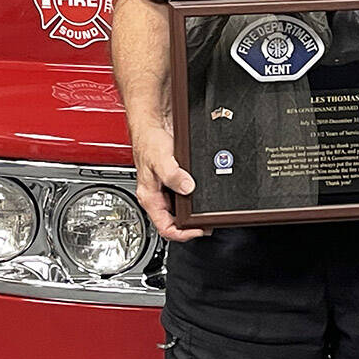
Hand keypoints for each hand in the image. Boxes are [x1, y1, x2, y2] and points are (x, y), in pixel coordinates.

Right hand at [132, 122, 203, 241]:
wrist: (154, 124)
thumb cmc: (149, 141)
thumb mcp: (160, 159)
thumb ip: (173, 175)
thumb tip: (188, 188)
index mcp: (150, 197)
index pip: (165, 227)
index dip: (183, 234)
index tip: (199, 230)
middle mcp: (158, 195)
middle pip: (174, 221)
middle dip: (191, 225)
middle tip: (208, 223)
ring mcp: (167, 188)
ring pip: (180, 209)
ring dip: (194, 212)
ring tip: (208, 212)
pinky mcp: (176, 179)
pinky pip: (186, 195)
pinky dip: (195, 198)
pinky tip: (205, 194)